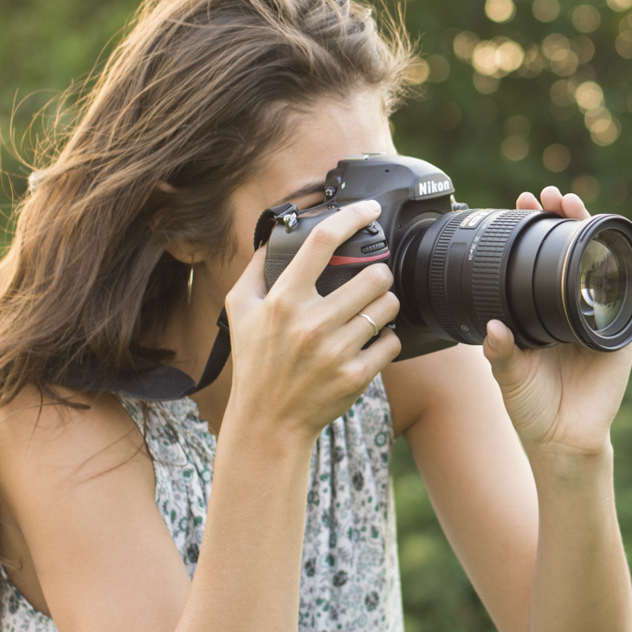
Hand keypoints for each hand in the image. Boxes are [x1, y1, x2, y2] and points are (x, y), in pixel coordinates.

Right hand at [224, 199, 401, 449]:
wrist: (268, 423)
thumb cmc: (255, 363)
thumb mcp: (240, 310)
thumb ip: (257, 269)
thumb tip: (275, 235)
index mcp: (283, 300)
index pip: (321, 243)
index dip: (350, 216)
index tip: (367, 208)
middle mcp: (311, 323)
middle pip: (373, 275)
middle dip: (378, 273)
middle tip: (371, 280)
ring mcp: (336, 350)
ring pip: (387, 305)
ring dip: (385, 303)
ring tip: (372, 309)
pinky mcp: (356, 375)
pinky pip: (392, 341)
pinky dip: (387, 337)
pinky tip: (372, 339)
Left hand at [482, 187, 631, 458]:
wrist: (564, 441)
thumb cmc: (532, 408)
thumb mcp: (508, 376)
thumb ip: (500, 354)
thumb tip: (492, 329)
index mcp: (537, 309)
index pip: (535, 258)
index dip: (531, 230)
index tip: (520, 204)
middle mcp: (566, 305)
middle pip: (568, 249)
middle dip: (562, 217)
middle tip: (550, 197)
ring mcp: (595, 314)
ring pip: (595, 261)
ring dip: (589, 229)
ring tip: (574, 206)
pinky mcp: (620, 330)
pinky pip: (624, 292)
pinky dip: (620, 265)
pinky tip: (609, 244)